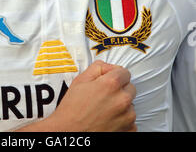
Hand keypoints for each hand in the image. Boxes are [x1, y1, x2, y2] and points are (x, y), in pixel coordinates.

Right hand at [18, 61, 135, 131]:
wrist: (68, 133)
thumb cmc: (72, 110)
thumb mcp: (80, 80)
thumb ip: (98, 68)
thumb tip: (108, 67)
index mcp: (111, 84)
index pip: (125, 72)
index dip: (115, 75)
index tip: (109, 81)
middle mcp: (122, 100)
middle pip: (130, 88)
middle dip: (120, 90)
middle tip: (104, 97)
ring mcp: (127, 117)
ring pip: (131, 105)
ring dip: (121, 106)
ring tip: (104, 110)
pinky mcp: (128, 131)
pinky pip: (131, 122)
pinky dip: (123, 121)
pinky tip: (108, 120)